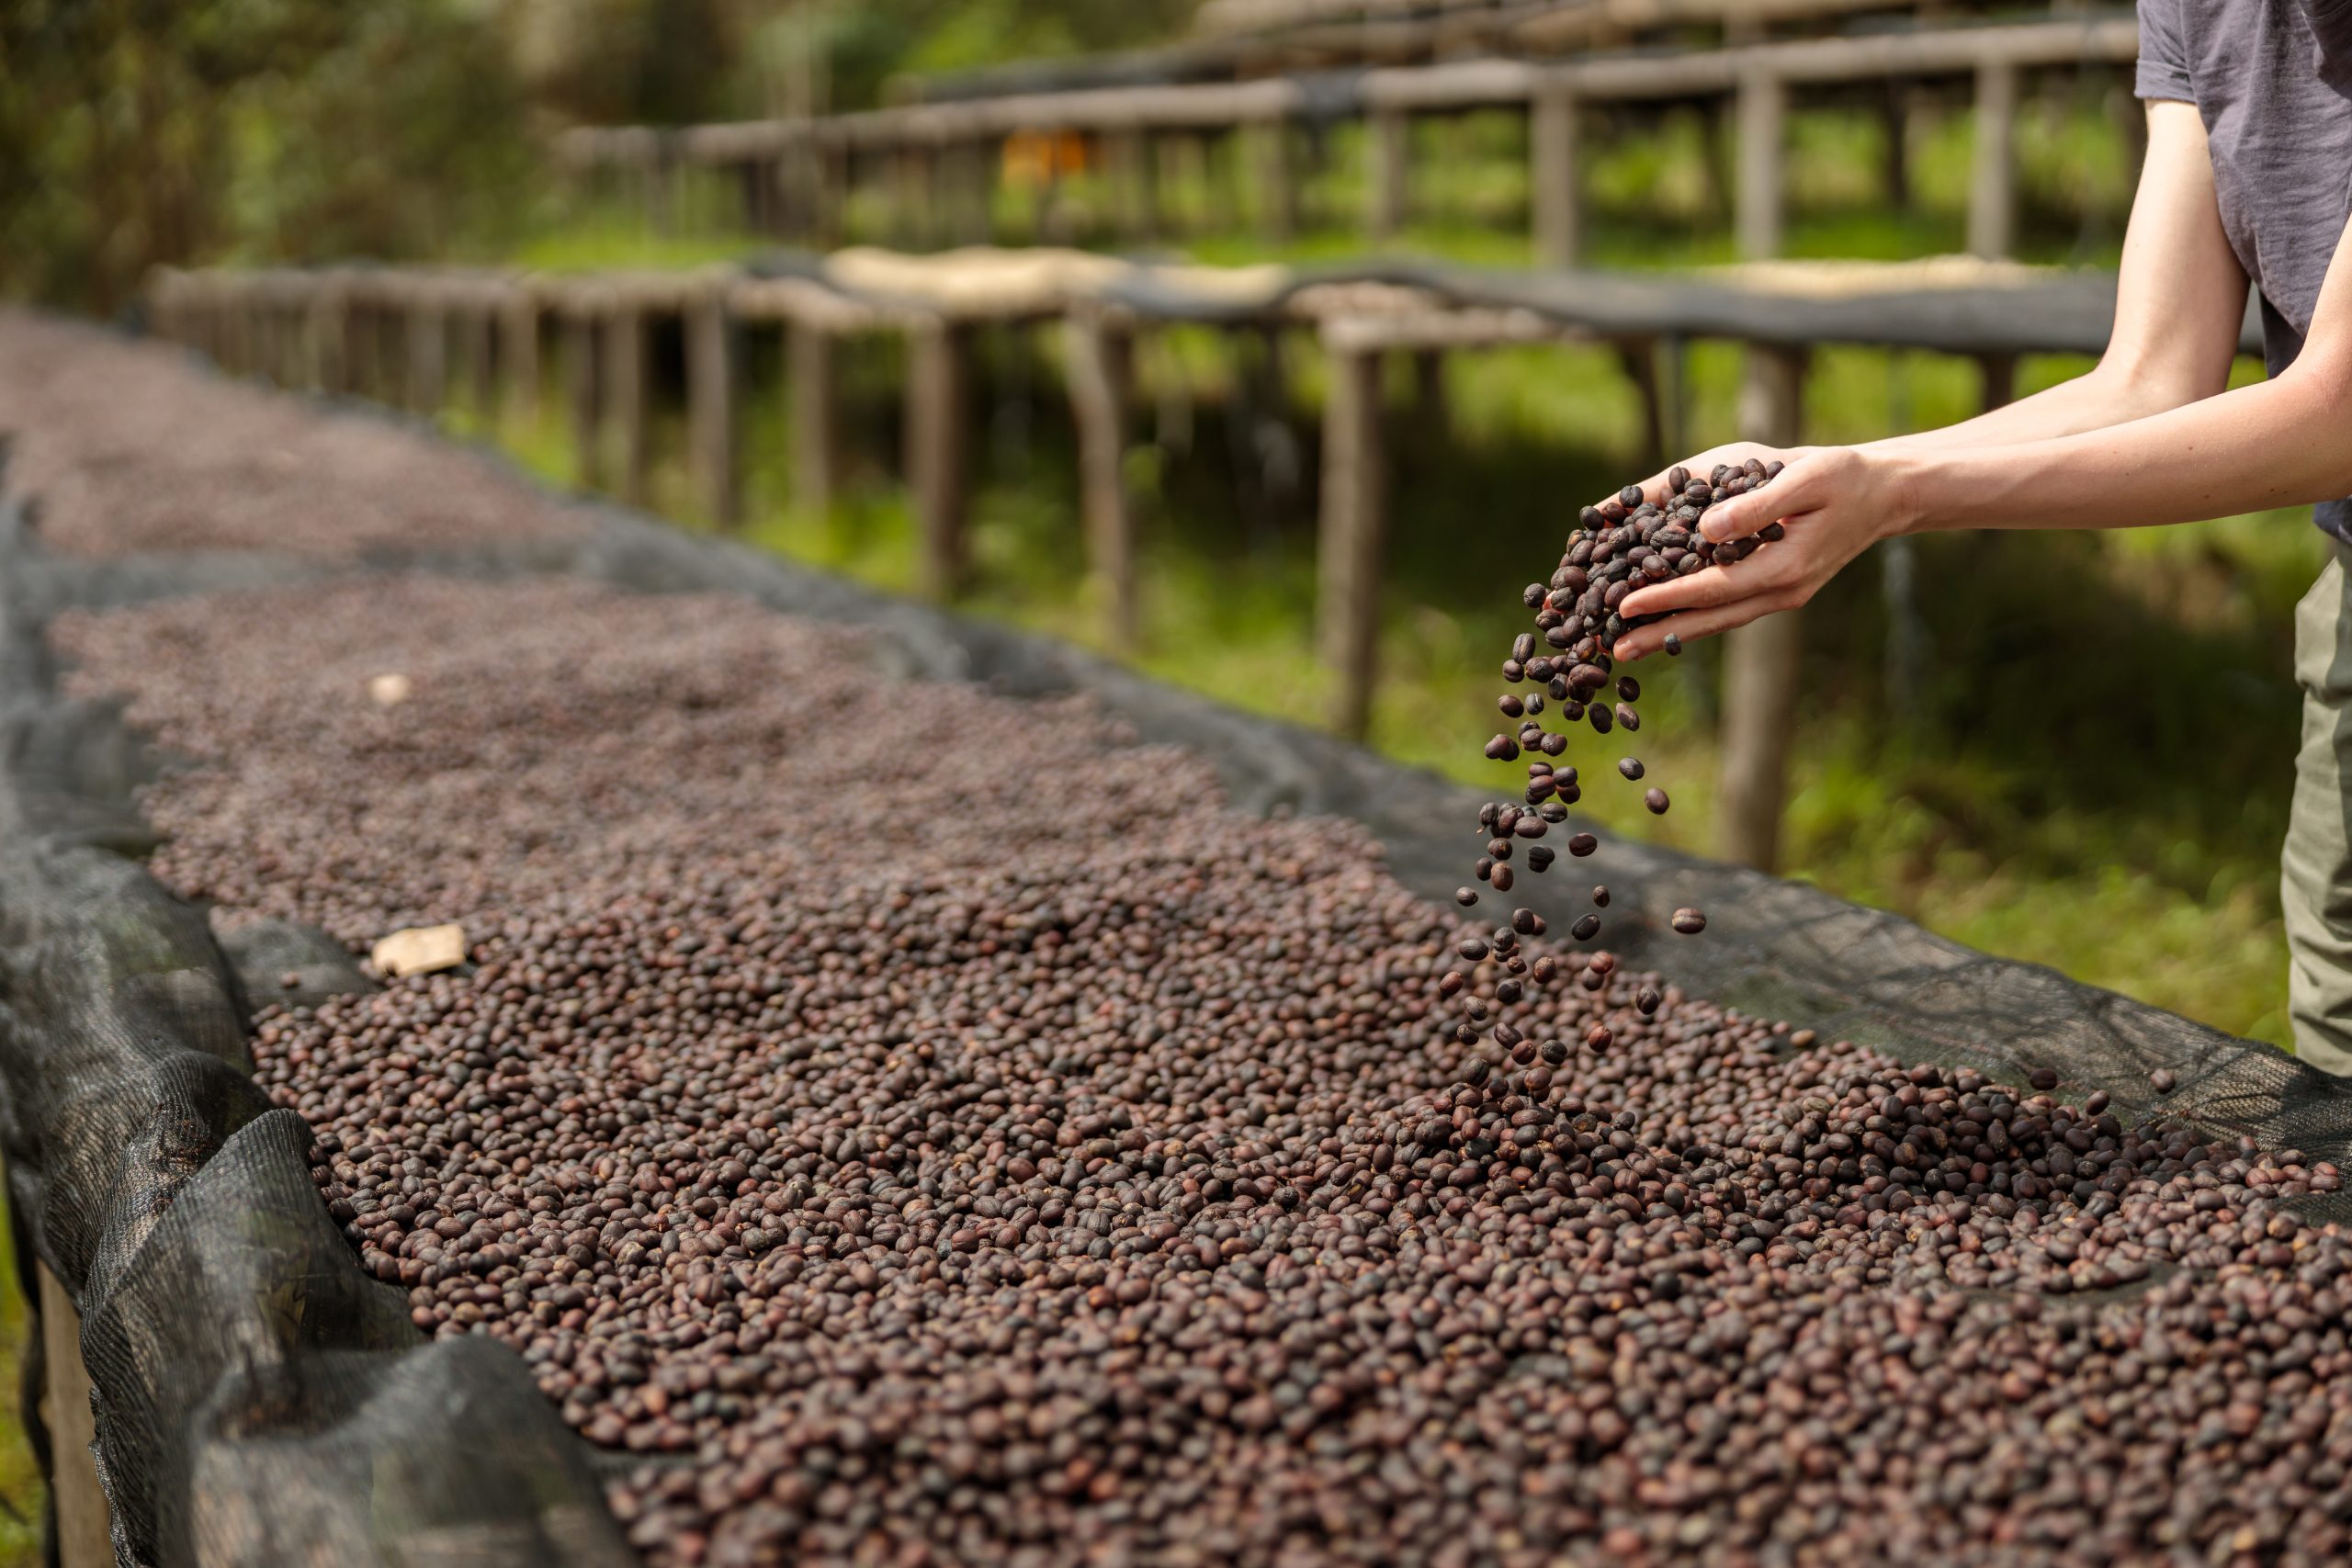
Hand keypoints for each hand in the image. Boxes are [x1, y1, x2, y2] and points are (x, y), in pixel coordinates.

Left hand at [1611, 446, 1914, 660]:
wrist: (1883, 494)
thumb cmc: (1843, 477)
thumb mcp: (1804, 478)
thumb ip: (1756, 504)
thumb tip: (1706, 528)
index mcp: (1785, 567)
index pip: (1711, 588)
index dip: (1665, 597)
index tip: (1623, 604)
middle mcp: (1781, 592)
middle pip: (1708, 619)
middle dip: (1657, 633)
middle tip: (1609, 648)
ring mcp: (1779, 596)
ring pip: (1715, 620)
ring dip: (1670, 633)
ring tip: (1625, 645)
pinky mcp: (1776, 589)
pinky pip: (1727, 609)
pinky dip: (1693, 616)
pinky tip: (1663, 621)